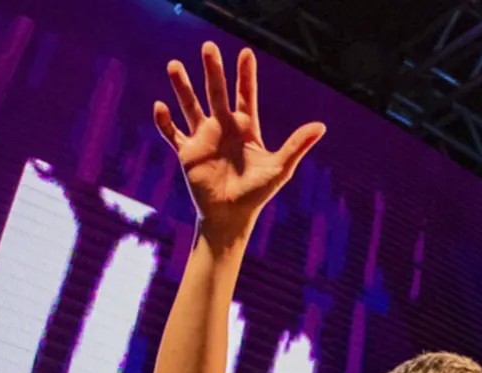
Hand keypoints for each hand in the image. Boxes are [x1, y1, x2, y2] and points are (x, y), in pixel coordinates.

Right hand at [153, 43, 325, 244]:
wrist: (231, 217)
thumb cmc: (257, 193)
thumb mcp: (280, 168)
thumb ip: (297, 145)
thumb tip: (321, 126)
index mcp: (246, 128)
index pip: (245, 95)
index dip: (245, 75)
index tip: (245, 53)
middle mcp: (223, 127)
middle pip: (216, 92)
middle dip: (212, 71)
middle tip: (208, 46)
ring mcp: (204, 138)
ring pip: (190, 106)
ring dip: (182, 87)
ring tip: (173, 65)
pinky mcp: (187, 153)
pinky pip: (172, 134)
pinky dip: (164, 122)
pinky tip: (159, 107)